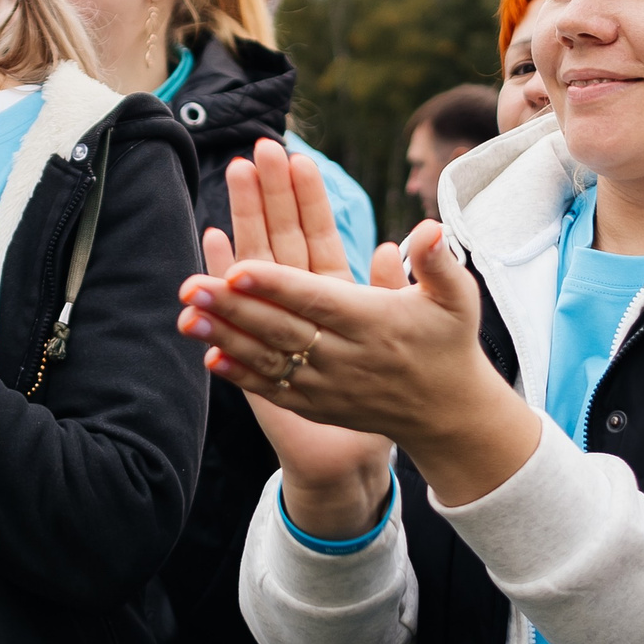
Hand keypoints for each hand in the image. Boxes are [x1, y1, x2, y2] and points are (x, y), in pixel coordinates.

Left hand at [179, 141, 539, 515]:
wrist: (446, 414)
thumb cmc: (449, 344)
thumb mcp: (458, 299)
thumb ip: (439, 262)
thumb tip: (428, 228)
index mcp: (374, 323)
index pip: (317, 300)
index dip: (277, 286)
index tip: (239, 268)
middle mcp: (345, 356)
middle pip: (280, 328)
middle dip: (233, 307)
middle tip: (190, 285)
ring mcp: (327, 384)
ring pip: (268, 359)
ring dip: (225, 336)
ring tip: (184, 314)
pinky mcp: (316, 404)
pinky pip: (273, 388)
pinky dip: (240, 374)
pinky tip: (207, 355)